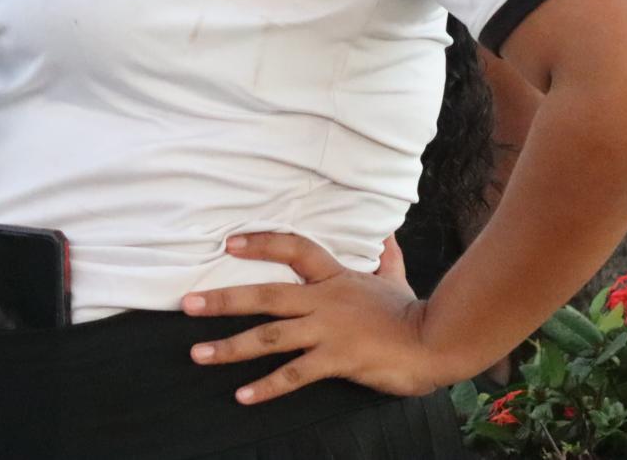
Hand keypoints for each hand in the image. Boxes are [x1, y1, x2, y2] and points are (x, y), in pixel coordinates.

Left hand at [183, 232, 449, 404]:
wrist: (439, 342)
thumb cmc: (413, 311)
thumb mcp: (395, 276)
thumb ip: (384, 255)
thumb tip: (384, 231)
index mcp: (335, 276)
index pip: (292, 249)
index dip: (260, 244)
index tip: (228, 243)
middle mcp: (325, 300)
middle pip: (266, 295)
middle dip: (224, 299)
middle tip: (187, 304)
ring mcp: (330, 330)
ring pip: (271, 336)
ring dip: (231, 346)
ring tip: (198, 353)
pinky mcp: (339, 360)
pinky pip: (296, 374)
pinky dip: (268, 385)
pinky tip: (242, 395)